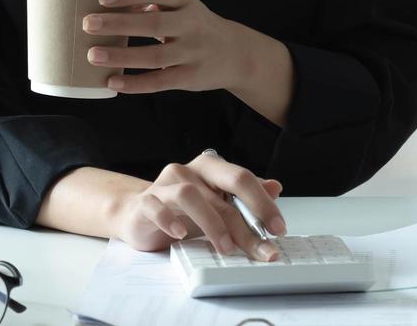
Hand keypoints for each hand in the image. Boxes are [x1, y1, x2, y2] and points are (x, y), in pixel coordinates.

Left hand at [83, 0, 249, 93]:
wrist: (234, 53)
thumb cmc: (194, 24)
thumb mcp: (181, 4)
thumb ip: (151, 3)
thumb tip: (111, 8)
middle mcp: (191, 24)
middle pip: (153, 24)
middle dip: (119, 24)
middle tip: (88, 24)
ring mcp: (193, 52)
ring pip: (154, 56)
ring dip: (122, 57)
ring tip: (93, 55)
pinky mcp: (190, 77)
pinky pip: (160, 81)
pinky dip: (135, 84)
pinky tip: (112, 82)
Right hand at [111, 150, 288, 258]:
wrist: (138, 215)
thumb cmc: (182, 211)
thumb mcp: (217, 204)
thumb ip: (244, 197)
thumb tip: (275, 187)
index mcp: (210, 168)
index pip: (243, 178)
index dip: (263, 203)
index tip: (278, 229)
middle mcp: (189, 170)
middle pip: (225, 185)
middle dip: (247, 220)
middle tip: (262, 247)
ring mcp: (165, 184)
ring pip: (191, 195)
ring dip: (213, 224)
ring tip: (226, 248)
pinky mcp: (146, 202)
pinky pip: (157, 207)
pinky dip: (171, 220)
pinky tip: (181, 235)